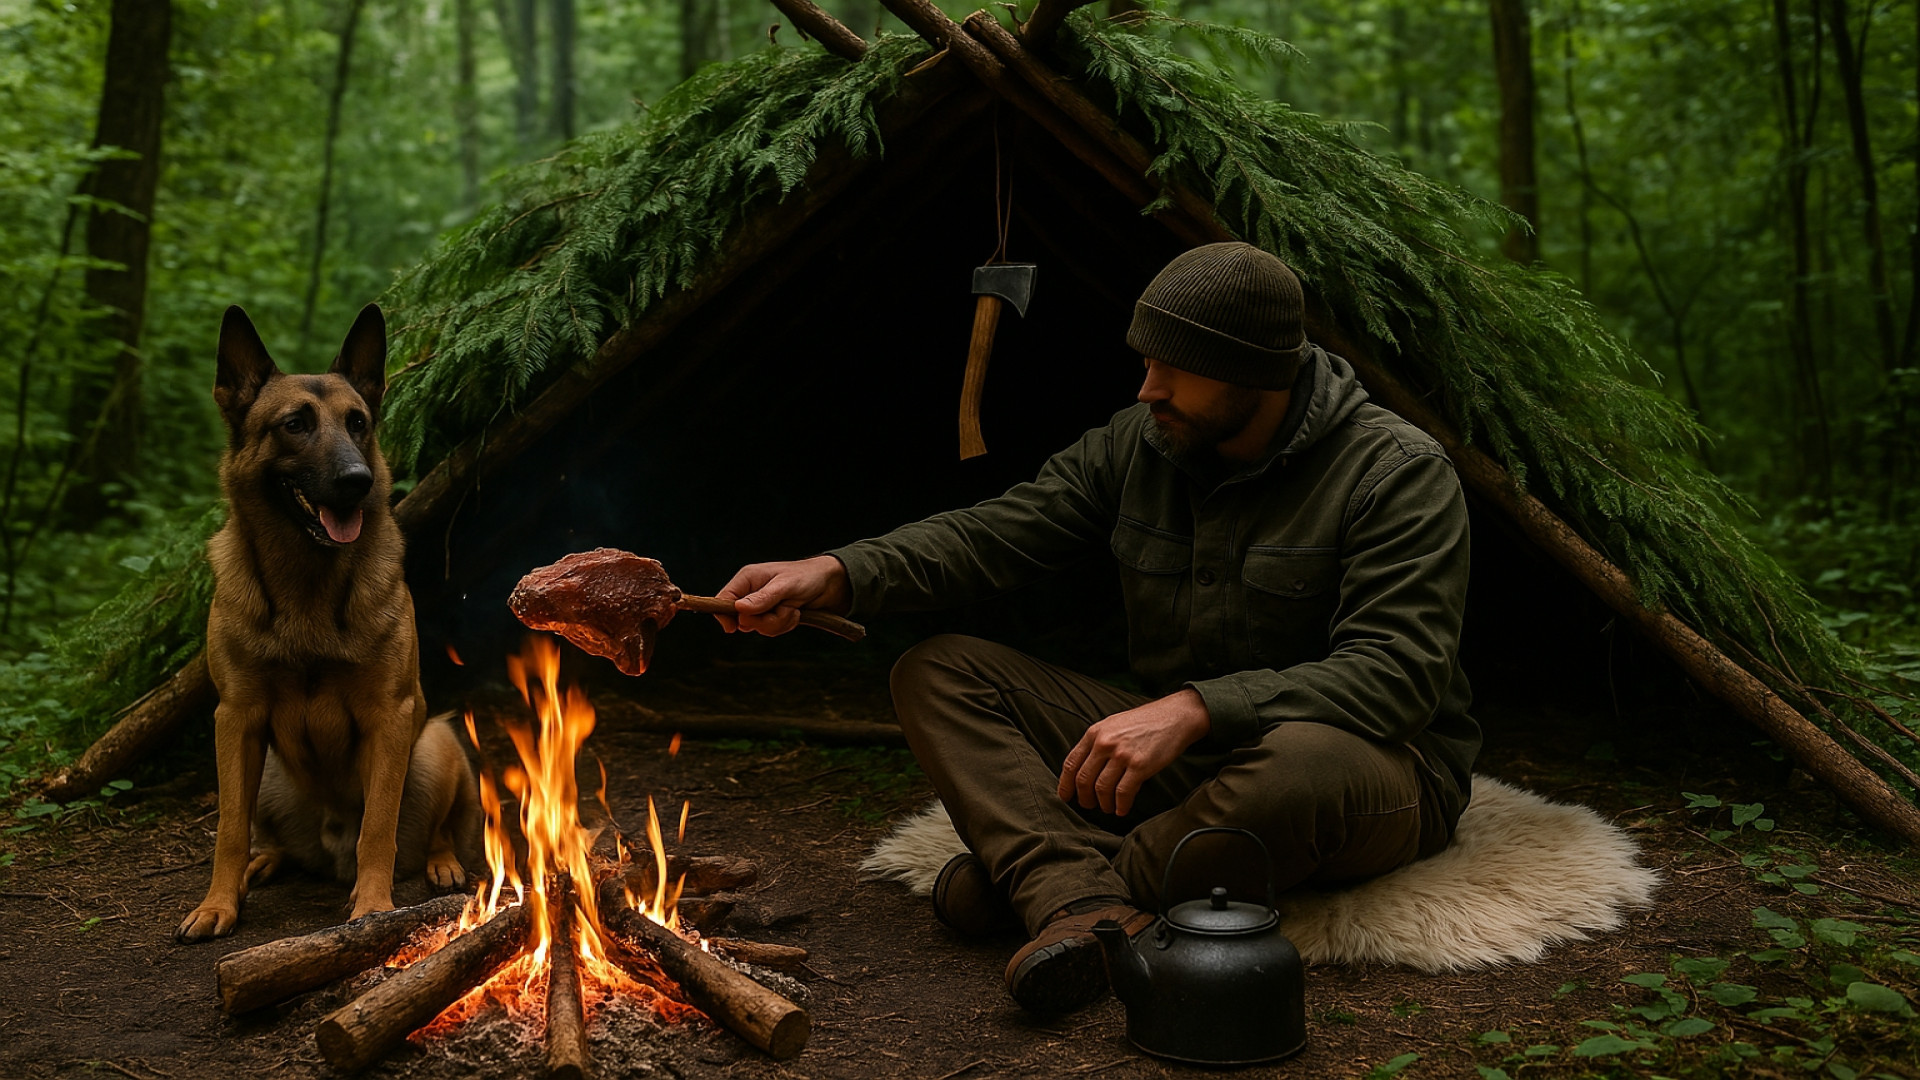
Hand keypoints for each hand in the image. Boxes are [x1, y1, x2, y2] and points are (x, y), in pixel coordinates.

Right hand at [712, 555, 850, 635]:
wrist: (831, 584)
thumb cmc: (807, 577)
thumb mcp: (785, 586)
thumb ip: (762, 598)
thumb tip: (739, 609)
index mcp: (748, 578)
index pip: (723, 599)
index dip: (724, 615)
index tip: (733, 629)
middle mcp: (752, 592)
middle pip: (741, 619)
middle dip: (764, 621)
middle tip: (783, 609)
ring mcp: (763, 605)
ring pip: (758, 627)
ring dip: (778, 623)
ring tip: (793, 609)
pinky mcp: (773, 615)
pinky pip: (771, 630)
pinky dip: (785, 625)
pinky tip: (795, 613)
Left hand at [1058, 688, 1210, 815]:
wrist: (1175, 716)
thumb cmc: (1145, 722)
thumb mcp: (1113, 724)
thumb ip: (1097, 743)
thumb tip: (1083, 769)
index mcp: (1095, 732)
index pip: (1071, 763)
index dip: (1065, 784)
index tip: (1065, 796)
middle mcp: (1105, 743)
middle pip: (1084, 779)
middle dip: (1084, 798)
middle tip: (1089, 805)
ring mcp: (1122, 754)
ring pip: (1101, 789)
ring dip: (1103, 804)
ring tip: (1108, 808)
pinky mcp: (1140, 765)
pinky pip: (1123, 793)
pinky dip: (1120, 805)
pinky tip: (1122, 809)